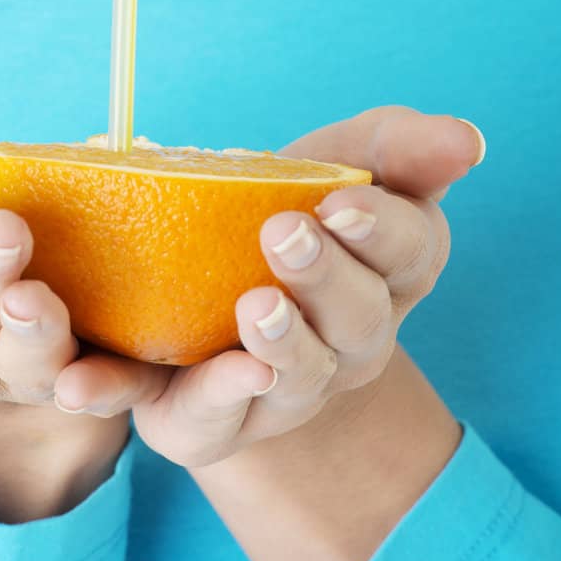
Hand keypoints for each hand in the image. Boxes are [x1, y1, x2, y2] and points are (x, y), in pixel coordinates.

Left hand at [122, 106, 481, 467]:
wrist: (203, 279)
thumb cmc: (285, 204)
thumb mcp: (341, 159)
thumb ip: (398, 147)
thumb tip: (465, 139)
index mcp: (386, 276)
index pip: (412, 254)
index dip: (384, 231)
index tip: (343, 201)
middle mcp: (346, 347)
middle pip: (358, 325)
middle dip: (327, 281)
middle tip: (284, 234)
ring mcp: (280, 392)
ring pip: (293, 383)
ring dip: (279, 349)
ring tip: (251, 309)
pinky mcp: (206, 421)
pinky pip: (191, 422)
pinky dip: (149, 401)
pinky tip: (95, 383)